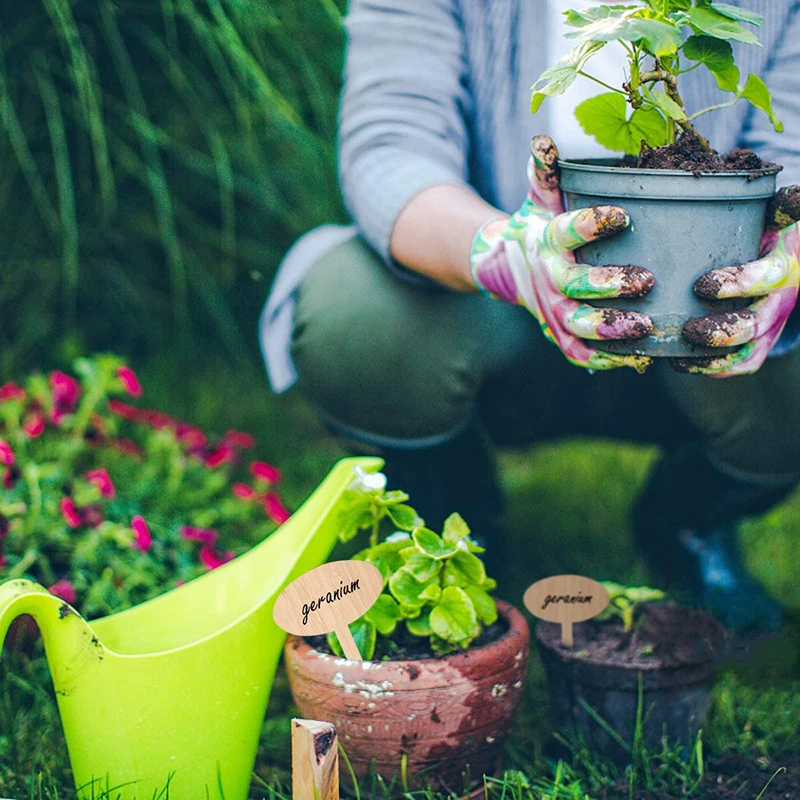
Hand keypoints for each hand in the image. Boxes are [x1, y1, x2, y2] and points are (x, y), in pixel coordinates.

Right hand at [470, 135, 653, 371]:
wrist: (508, 268)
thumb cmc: (539, 226)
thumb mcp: (541, 198)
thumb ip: (547, 172)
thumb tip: (544, 139)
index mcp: (548, 242)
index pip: (567, 232)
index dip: (592, 225)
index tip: (623, 215)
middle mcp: (549, 280)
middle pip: (575, 287)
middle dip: (608, 285)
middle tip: (645, 279)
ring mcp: (554, 311)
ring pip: (579, 325)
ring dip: (611, 328)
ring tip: (646, 325)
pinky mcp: (561, 335)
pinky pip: (580, 353)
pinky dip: (606, 359)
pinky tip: (638, 358)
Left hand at [673, 186, 799, 376]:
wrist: (782, 252)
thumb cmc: (766, 227)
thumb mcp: (775, 212)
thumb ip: (781, 207)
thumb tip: (795, 197)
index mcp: (785, 264)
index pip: (768, 278)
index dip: (738, 284)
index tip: (702, 286)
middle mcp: (781, 299)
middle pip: (756, 325)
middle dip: (722, 332)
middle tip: (688, 330)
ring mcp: (770, 325)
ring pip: (748, 352)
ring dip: (713, 358)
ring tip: (679, 354)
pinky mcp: (759, 342)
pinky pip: (741, 364)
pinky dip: (712, 369)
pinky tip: (679, 363)